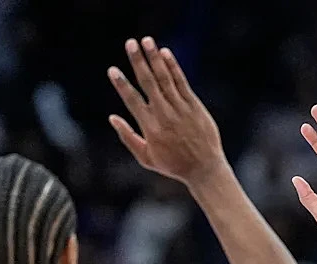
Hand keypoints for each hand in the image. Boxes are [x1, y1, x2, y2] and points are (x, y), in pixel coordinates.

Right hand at [108, 37, 225, 185]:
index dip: (122, 84)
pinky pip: (182, 82)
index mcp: (150, 128)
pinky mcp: (194, 105)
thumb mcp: (146, 157)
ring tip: (146, 41)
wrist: (204, 168)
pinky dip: (173, 67)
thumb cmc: (173, 165)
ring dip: (155, 58)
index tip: (112, 70)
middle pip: (148, 83)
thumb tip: (112, 118)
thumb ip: (128, 137)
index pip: (133, 101)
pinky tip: (165, 53)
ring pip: (165, 78)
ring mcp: (180, 109)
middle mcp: (164, 115)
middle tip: (130, 43)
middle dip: (138, 61)